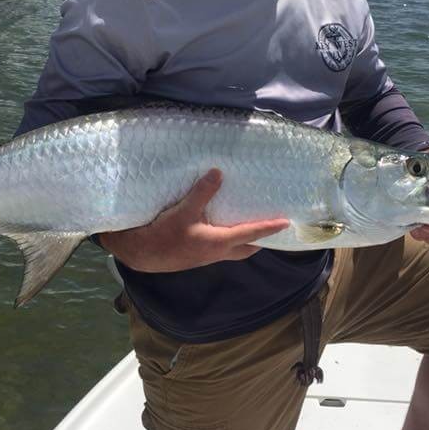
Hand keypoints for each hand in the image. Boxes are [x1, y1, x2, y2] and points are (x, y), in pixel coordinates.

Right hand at [97, 169, 289, 272]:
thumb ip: (202, 192)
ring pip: (235, 251)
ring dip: (245, 241)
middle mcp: (217, 253)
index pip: (251, 233)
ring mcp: (207, 257)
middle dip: (260, 240)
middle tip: (271, 226)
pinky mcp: (198, 256)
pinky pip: (221, 249)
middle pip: (247, 249)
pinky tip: (222, 227)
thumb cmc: (164, 235)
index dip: (269, 227)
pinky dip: (229, 239)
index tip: (285, 222)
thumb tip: (218, 173)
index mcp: (219, 242)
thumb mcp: (183, 211)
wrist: (143, 254)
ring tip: (250, 224)